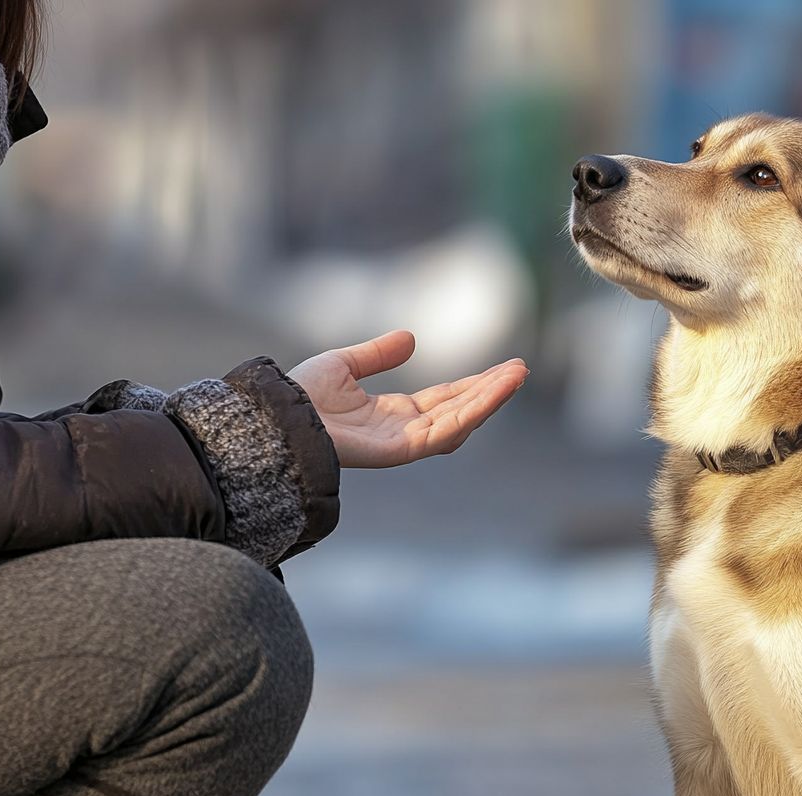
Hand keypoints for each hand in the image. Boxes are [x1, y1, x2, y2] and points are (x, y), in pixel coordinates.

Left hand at [288, 331, 528, 467]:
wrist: (280, 418)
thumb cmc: (301, 397)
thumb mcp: (344, 364)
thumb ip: (377, 354)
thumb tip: (412, 339)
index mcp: (393, 413)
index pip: (443, 400)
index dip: (472, 385)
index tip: (501, 369)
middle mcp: (404, 430)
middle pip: (459, 411)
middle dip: (490, 391)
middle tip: (521, 370)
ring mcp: (405, 442)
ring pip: (460, 422)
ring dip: (490, 399)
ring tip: (517, 376)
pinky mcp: (402, 449)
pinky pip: (445, 431)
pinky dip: (472, 412)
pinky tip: (493, 393)